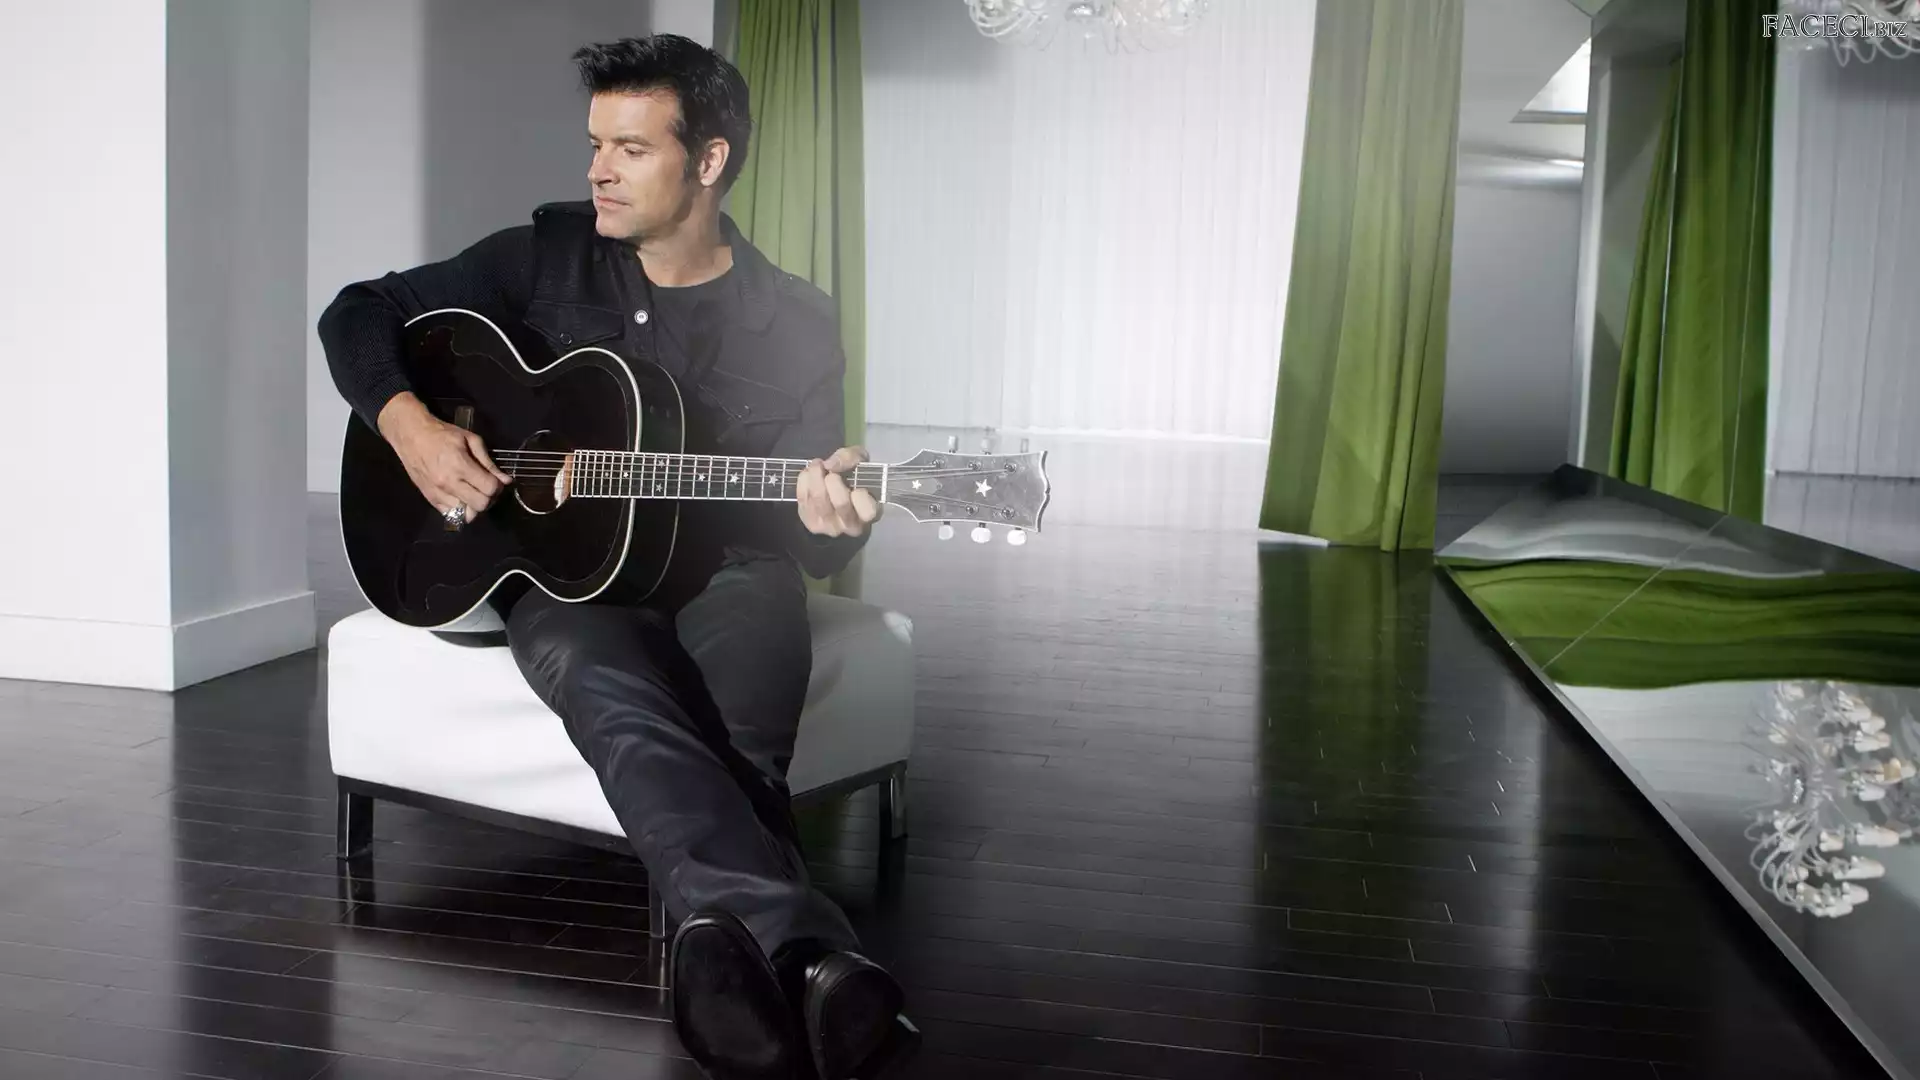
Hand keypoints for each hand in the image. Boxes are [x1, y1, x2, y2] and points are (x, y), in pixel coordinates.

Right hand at [377, 393, 511, 518]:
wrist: (411, 435)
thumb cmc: (442, 434)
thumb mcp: (470, 440)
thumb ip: (488, 462)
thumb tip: (505, 480)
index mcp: (460, 466)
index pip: (489, 488)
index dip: (498, 486)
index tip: (496, 480)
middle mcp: (448, 483)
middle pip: (480, 505)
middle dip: (489, 498)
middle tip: (486, 488)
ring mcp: (438, 493)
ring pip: (467, 515)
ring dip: (475, 506)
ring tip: (473, 493)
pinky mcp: (430, 499)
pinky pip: (451, 516)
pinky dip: (460, 510)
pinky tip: (461, 497)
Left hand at [797, 446, 880, 537]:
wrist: (832, 488)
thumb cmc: (853, 475)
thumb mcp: (858, 459)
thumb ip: (849, 458)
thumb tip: (830, 465)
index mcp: (870, 513)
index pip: (868, 510)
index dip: (861, 494)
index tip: (856, 483)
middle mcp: (851, 525)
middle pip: (841, 503)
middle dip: (833, 479)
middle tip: (830, 469)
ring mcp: (830, 527)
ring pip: (819, 500)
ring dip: (815, 476)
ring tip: (818, 466)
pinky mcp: (811, 523)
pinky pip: (803, 499)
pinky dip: (804, 481)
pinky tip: (809, 474)